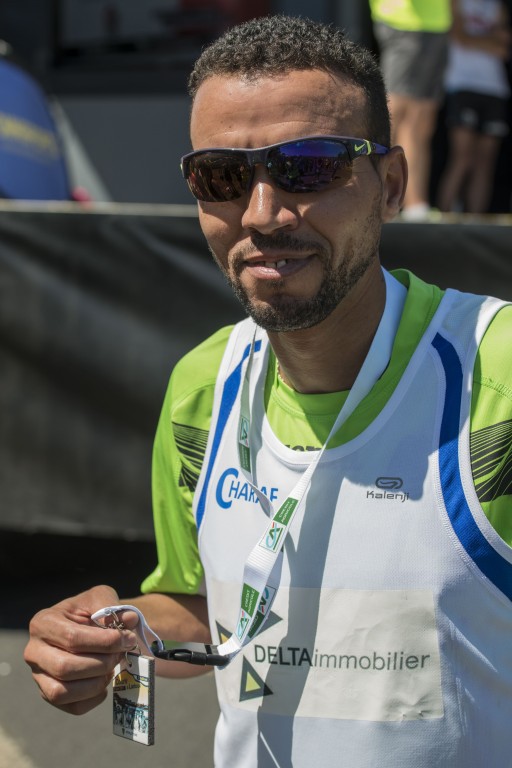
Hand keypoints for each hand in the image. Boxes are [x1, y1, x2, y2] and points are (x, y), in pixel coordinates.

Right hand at [24, 585, 138, 714]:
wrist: (88, 627)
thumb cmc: (91, 612)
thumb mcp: (101, 598)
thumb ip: (114, 608)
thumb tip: (129, 621)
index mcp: (43, 622)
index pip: (72, 638)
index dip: (104, 642)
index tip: (127, 639)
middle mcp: (34, 651)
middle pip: (65, 668)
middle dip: (101, 663)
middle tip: (120, 655)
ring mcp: (39, 676)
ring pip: (63, 692)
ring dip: (96, 682)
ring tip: (112, 668)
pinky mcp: (49, 694)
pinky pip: (72, 706)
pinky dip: (94, 698)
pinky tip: (105, 681)